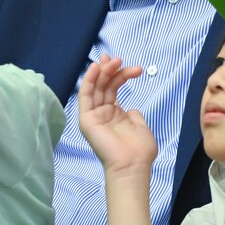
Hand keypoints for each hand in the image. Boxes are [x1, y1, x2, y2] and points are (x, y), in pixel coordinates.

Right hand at [78, 56, 154, 174]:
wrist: (133, 166)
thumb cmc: (139, 151)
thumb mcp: (140, 126)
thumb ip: (134, 115)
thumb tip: (132, 109)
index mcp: (113, 115)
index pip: (111, 89)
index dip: (118, 74)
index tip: (128, 65)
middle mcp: (101, 114)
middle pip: (102, 85)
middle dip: (109, 69)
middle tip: (117, 58)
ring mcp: (93, 116)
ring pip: (94, 87)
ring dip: (102, 71)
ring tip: (113, 60)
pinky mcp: (86, 120)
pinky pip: (84, 96)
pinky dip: (88, 80)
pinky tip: (96, 68)